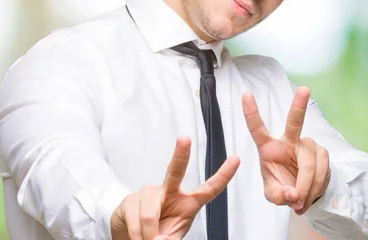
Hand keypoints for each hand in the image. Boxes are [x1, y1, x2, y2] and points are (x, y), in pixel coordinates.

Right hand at [110, 137, 239, 239]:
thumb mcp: (172, 237)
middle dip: (181, 154)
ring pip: (150, 214)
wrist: (131, 234)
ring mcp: (149, 192)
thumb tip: (159, 239)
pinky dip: (137, 236)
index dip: (224, 175)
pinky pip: (136, 221)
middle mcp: (170, 190)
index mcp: (188, 202)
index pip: (209, 189)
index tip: (236, 159)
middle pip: (176, 170)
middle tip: (184, 139)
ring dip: (148, 235)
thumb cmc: (158, 232)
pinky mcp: (131, 199)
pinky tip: (137, 236)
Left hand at [242, 86, 330, 214]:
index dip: (251, 113)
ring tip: (299, 202)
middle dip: (299, 105)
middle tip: (304, 89)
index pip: (258, 128)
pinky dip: (314, 189)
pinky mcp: (322, 153)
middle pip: (295, 122)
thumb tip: (292, 194)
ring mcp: (307, 144)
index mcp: (269, 147)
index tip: (246, 94)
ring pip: (309, 164)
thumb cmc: (283, 185)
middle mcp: (289, 140)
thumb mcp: (273, 194)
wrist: (304, 192)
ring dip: (305, 187)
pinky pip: (321, 172)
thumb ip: (278, 195)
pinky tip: (308, 196)